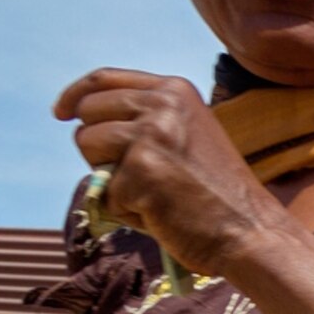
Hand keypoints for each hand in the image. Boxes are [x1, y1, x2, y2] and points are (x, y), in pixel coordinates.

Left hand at [54, 69, 288, 279]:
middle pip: (87, 112)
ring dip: (108, 177)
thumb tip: (84, 125)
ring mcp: (149, 136)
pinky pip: (104, 192)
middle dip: (97, 147)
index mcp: (174, 90)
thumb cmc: (219, 195)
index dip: (75, 96)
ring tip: (152, 195)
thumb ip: (147, 120)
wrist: (251, 232)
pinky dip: (126, 211)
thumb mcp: (188, 136)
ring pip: (87, 147)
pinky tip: (161, 215)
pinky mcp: (139, 172)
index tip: (61, 113)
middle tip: (133, 176)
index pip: (103, 80)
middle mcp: (161, 105)